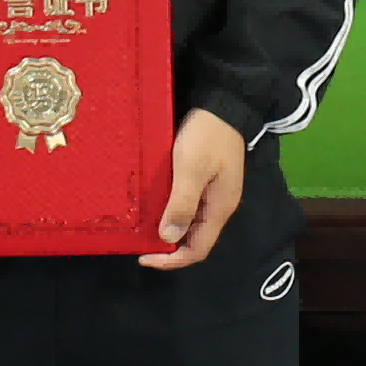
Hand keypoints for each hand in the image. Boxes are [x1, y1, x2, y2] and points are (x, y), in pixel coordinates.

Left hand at [141, 109, 252, 270]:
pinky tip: (155, 206)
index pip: (198, 250)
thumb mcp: (191, 168)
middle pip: (195, 240)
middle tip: (140, 242)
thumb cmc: (207, 136)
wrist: (225, 105)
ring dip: (169, 229)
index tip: (145, 256)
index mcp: (219, 208)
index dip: (173, 260)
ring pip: (191, 224)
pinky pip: (189, 206)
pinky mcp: (207, 181)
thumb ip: (182, 204)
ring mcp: (214, 193)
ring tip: (144, 227)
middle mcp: (219, 206)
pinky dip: (172, 212)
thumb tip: (169, 238)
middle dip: (169, 247)